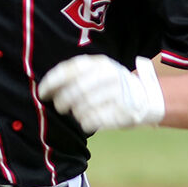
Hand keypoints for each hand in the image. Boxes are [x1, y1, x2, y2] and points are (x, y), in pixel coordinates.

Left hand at [37, 55, 164, 131]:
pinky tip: (87, 120)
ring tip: (78, 112)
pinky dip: (86, 122)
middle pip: (75, 91)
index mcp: (99, 63)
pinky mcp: (122, 112)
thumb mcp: (97, 70)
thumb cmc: (111, 84)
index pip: (69, 70)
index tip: (42, 93)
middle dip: (62, 101)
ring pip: (83, 107)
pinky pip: (93, 121)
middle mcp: (109, 75)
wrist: (145, 96)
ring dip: (76, 113)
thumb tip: (47, 89)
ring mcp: (117, 94)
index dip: (52, 82)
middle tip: (61, 107)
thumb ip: (75, 75)